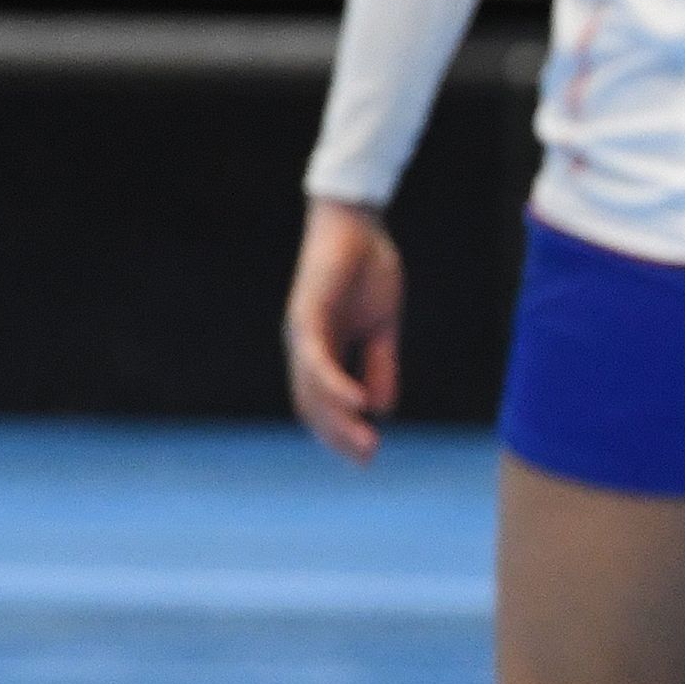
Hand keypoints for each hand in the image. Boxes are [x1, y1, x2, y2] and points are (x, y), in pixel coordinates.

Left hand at [282, 199, 403, 463]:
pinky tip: (360, 406)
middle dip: (339, 437)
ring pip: (312, 392)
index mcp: (322, 350)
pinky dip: (337, 386)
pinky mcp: (306, 317)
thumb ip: (380, 365)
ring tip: (367, 445)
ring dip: (338, 422)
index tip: (368, 455)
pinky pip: (318, 362)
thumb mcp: (383, 326)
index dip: (342, 431)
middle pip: (313, 406)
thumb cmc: (368, 268)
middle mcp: (304, 348)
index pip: (323, 404)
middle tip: (368, 460)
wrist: (357, 224)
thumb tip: (381, 409)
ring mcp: (302, 334)